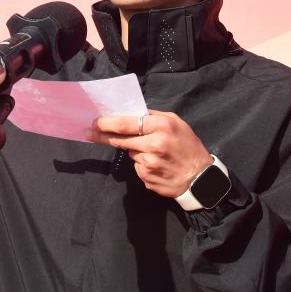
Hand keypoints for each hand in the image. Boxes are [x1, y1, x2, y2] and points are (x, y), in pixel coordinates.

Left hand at [87, 110, 213, 197]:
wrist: (200, 178)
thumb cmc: (188, 146)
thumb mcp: (177, 123)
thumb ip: (154, 117)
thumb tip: (131, 113)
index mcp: (161, 127)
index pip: (126, 124)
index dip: (107, 123)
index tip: (94, 121)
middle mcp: (153, 145)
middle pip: (120, 140)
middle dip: (102, 135)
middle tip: (89, 132)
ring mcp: (149, 163)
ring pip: (130, 153)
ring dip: (136, 151)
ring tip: (156, 153)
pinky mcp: (146, 178)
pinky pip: (137, 166)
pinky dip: (143, 164)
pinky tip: (158, 165)